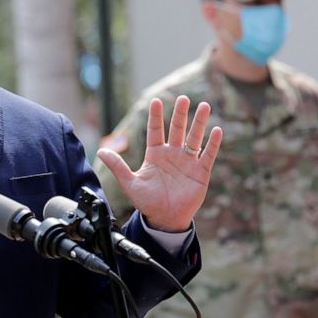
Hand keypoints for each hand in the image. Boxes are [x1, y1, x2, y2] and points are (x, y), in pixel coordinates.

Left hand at [97, 95, 222, 231]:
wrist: (164, 218)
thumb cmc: (147, 202)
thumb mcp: (130, 183)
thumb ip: (118, 166)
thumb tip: (100, 151)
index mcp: (155, 155)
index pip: (155, 131)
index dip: (155, 117)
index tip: (155, 101)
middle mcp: (172, 154)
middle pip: (177, 130)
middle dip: (180, 114)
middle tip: (184, 99)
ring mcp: (187, 162)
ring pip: (194, 138)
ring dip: (199, 123)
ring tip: (205, 106)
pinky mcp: (200, 172)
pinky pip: (207, 155)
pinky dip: (213, 144)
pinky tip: (217, 130)